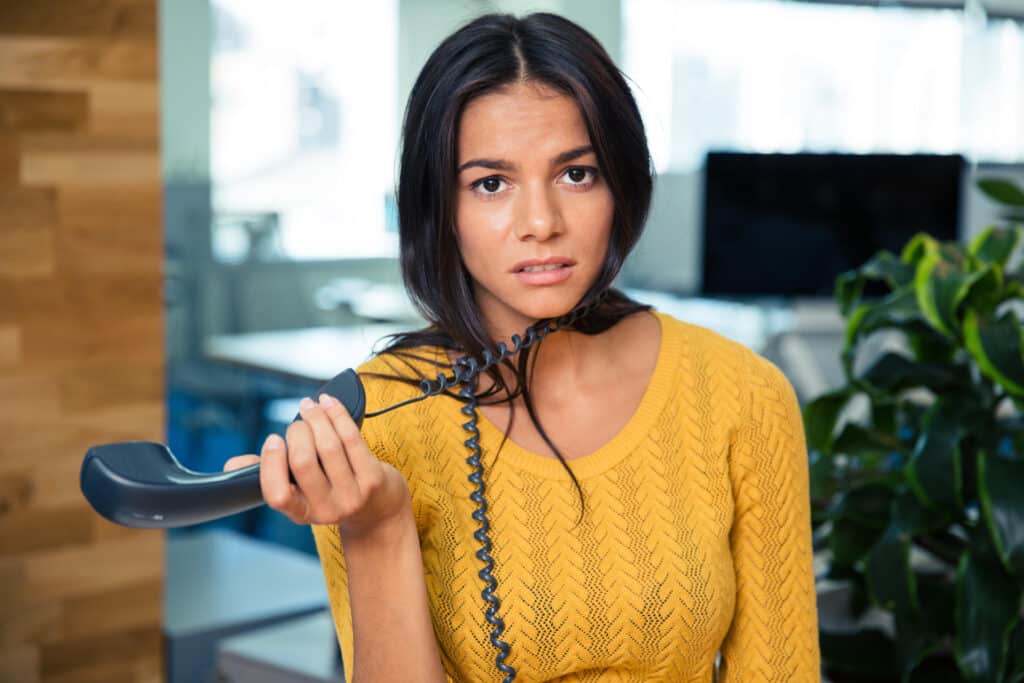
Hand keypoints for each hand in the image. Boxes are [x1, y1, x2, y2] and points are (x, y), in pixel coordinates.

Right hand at [223, 393, 410, 535]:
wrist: (379, 511)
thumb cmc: (333, 492)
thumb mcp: (302, 492)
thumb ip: (271, 476)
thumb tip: (232, 466)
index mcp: (301, 513)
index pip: (278, 495)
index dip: (272, 463)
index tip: (273, 439)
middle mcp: (326, 509)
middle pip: (304, 461)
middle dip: (298, 431)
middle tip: (298, 422)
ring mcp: (352, 495)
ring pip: (329, 446)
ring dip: (317, 417)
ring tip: (311, 406)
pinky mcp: (373, 479)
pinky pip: (352, 439)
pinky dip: (338, 415)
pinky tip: (330, 404)